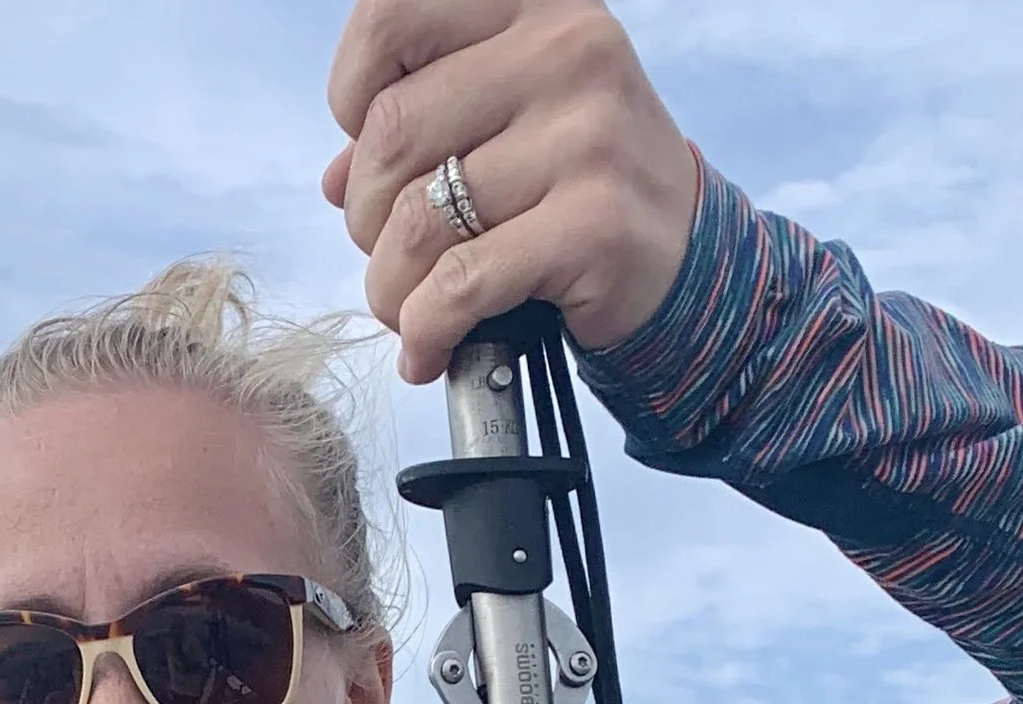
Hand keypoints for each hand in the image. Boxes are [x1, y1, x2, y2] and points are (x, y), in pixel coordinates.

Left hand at [324, 0, 699, 380]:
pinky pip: (461, 285)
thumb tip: (336, 180)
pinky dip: (425, 331)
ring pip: (418, 218)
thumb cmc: (577, 185)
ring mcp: (588, 135)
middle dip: (365, 214)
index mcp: (537, 4)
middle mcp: (567, 50)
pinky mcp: (595, 223)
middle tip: (388, 252)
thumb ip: (423, 126)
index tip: (370, 151)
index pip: (392, 14)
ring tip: (406, 310)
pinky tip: (427, 351)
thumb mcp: (508, 124)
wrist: (686, 260)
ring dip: (389, 287)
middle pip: (392, 132)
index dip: (352, 93)